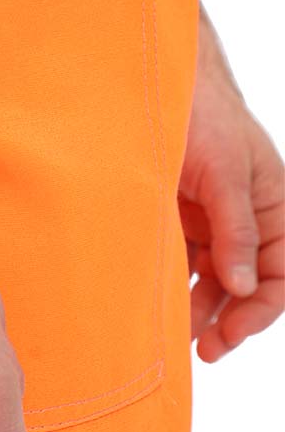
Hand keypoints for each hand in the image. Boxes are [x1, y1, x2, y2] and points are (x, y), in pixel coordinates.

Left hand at [178, 3, 283, 361]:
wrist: (158, 81)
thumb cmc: (204, 114)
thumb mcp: (226, 172)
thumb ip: (236, 229)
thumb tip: (244, 287)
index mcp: (275, 205)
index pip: (281, 274)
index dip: (261, 309)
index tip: (232, 334)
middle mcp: (248, 216)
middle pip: (248, 283)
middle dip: (230, 318)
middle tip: (204, 350)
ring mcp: (213, 216)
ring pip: (214, 277)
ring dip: (201, 306)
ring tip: (178, 334)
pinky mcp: (181, 214)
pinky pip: (185, 258)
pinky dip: (176, 281)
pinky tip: (160, 300)